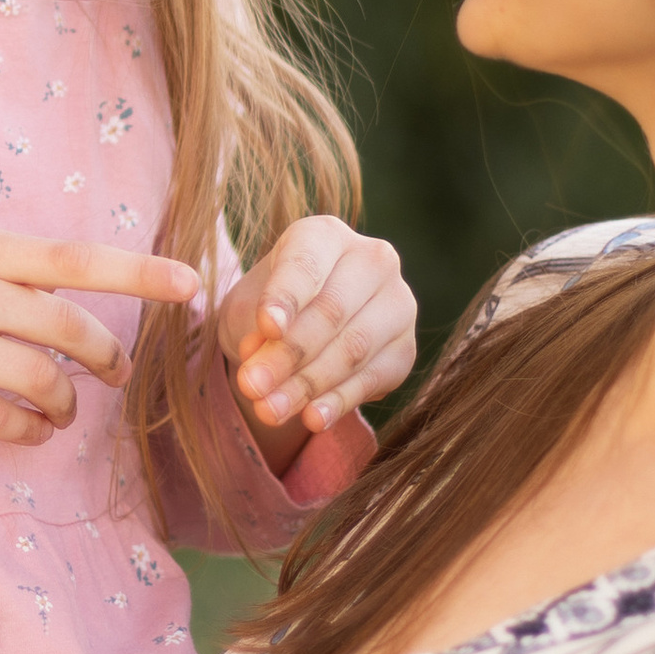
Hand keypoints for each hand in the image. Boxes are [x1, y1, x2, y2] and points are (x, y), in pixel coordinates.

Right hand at [0, 228, 202, 444]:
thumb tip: (45, 301)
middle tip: (117, 373)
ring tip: (65, 410)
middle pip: (72, 330)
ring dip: (66, 402)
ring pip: (43, 382)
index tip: (193, 282)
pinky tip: (29, 431)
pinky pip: (2, 421)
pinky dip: (28, 430)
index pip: (76, 258)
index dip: (141, 272)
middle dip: (109, 357)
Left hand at [221, 216, 418, 432]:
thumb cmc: (269, 306)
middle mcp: (373, 261)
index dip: (286, 297)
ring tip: (269, 410)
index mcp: (325, 235)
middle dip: (286, 356)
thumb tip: (260, 358)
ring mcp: (397, 304)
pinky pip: (372, 378)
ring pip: (352, 349)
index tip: (267, 328)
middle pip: (330, 313)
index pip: (306, 266)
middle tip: (251, 387)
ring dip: (307, 385)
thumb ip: (253, 326)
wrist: (301, 326)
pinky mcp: (405, 349)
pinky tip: (312, 418)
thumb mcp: (248, 308)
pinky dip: (338, 401)